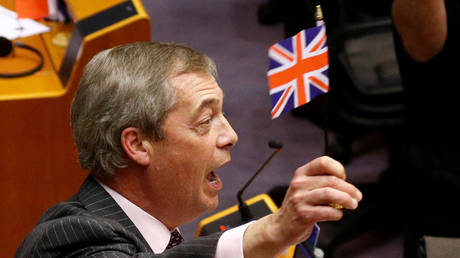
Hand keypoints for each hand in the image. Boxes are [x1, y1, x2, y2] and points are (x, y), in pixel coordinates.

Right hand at [243, 156, 361, 256]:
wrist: (281, 226)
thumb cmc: (299, 205)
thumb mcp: (305, 187)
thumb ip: (322, 181)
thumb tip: (346, 184)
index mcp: (301, 173)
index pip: (323, 162)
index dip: (338, 169)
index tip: (344, 179)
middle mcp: (299, 184)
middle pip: (331, 180)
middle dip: (349, 189)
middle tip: (357, 196)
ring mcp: (299, 199)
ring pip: (330, 194)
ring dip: (346, 200)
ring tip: (353, 204)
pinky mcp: (303, 214)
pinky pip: (327, 212)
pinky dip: (337, 214)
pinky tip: (337, 215)